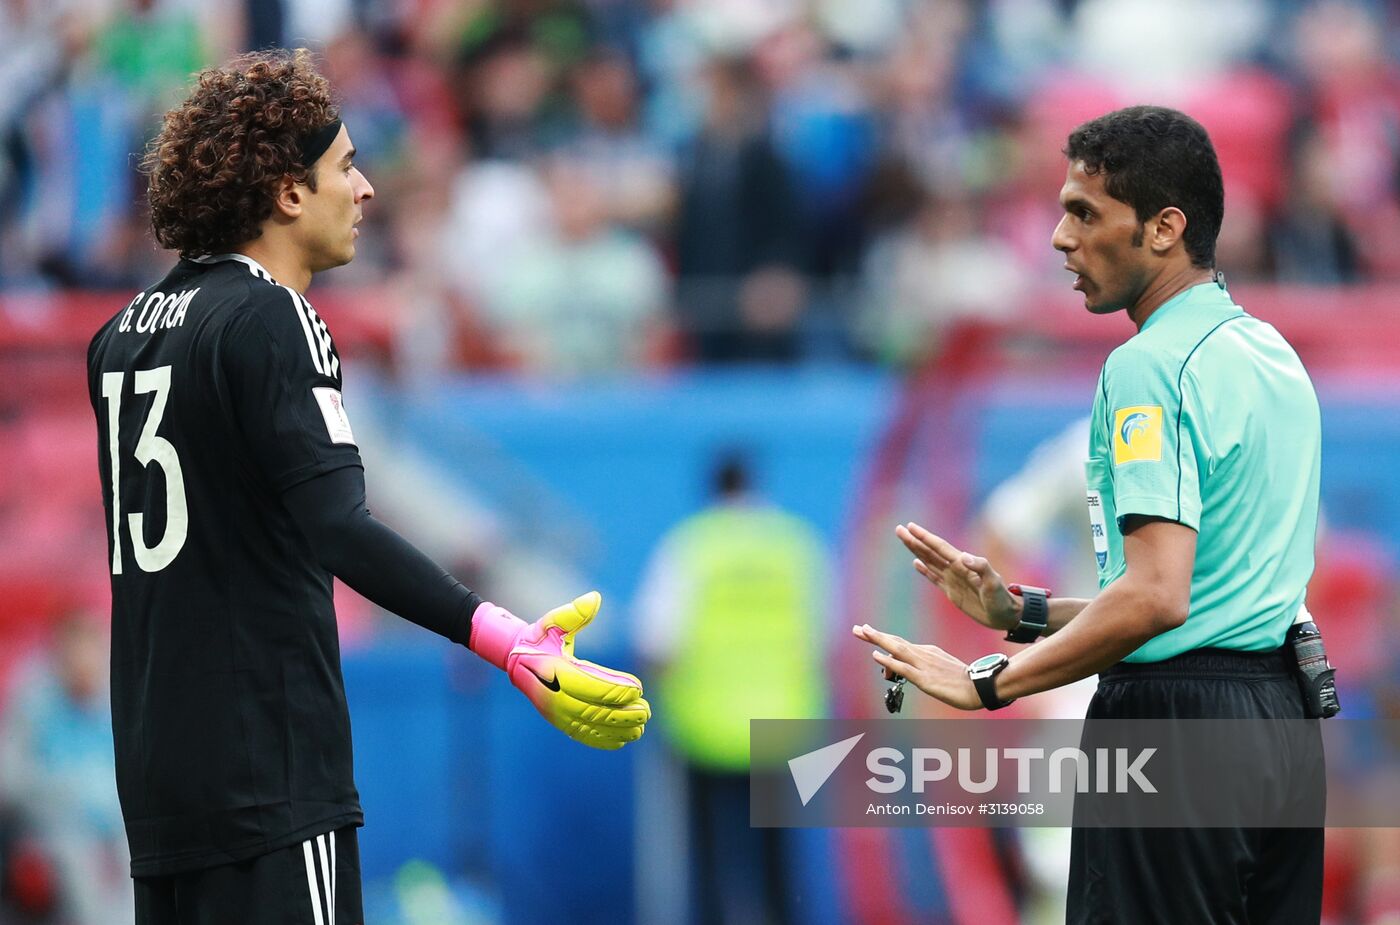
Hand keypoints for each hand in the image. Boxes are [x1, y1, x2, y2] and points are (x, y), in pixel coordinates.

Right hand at [471, 592, 649, 749]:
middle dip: (623, 714)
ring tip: (641, 726)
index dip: (616, 690)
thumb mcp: (553, 622)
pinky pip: (582, 736)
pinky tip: (624, 739)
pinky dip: (604, 740)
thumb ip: (574, 613)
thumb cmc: (539, 638)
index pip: (591, 686)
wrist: (515, 659)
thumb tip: (595, 598)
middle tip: (646, 711)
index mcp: (555, 671)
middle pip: (594, 711)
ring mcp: (556, 713)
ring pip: (590, 727)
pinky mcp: (558, 722)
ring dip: (618, 729)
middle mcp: (554, 696)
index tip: (638, 689)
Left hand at [852, 624, 981, 710]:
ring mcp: (923, 665)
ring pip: (897, 649)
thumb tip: (907, 672)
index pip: (900, 644)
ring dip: (879, 640)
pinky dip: (889, 661)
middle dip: (875, 635)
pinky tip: (877, 656)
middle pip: (895, 642)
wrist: (980, 686)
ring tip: (863, 632)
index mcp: (927, 652)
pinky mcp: (925, 678)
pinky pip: (904, 668)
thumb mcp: (940, 669)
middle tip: (858, 628)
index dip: (883, 638)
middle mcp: (923, 654)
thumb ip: (923, 669)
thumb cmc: (962, 680)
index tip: (867, 631)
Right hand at [896, 522, 1018, 630]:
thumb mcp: (993, 583)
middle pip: (930, 551)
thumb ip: (981, 567)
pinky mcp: (952, 591)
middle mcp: (955, 569)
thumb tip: (963, 556)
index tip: (910, 527)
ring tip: (904, 539)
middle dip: (914, 540)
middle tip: (899, 529)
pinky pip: (934, 577)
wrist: (1005, 615)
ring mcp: (953, 579)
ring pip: (929, 561)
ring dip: (916, 551)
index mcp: (962, 564)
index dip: (924, 537)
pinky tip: (916, 563)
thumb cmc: (1002, 599)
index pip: (939, 547)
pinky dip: (924, 570)